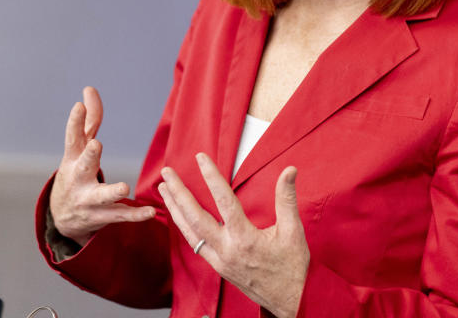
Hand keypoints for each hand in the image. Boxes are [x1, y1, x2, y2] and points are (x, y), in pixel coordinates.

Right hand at [49, 87, 155, 244]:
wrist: (62, 218)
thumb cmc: (75, 172)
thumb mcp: (78, 148)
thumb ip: (89, 120)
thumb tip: (89, 88)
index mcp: (73, 159)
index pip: (72, 138)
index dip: (75, 122)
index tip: (78, 105)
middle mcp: (78, 179)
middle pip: (83, 167)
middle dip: (89, 156)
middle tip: (96, 145)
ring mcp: (88, 200)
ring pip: (100, 197)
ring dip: (112, 192)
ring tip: (124, 187)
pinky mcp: (101, 217)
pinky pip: (119, 216)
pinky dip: (134, 215)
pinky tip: (150, 212)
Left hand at [158, 153, 309, 317]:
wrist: (290, 300)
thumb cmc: (292, 267)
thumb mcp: (293, 231)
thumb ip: (287, 198)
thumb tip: (289, 171)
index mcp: (245, 239)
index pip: (224, 201)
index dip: (211, 176)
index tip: (201, 158)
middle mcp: (226, 250)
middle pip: (195, 217)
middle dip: (178, 193)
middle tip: (167, 173)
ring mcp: (219, 260)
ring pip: (188, 233)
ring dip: (174, 209)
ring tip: (164, 189)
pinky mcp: (218, 267)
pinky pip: (194, 244)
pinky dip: (183, 227)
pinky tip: (178, 215)